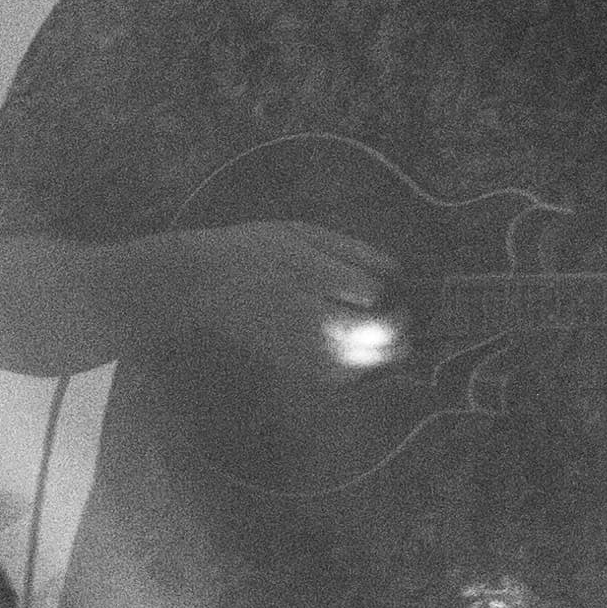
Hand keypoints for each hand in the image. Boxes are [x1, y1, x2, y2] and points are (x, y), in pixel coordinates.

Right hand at [138, 218, 396, 372]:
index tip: (391, 282)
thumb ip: (353, 252)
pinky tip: (357, 344)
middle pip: (384, 334)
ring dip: (388, 345)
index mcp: (314, 279)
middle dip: (401, 321)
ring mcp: (309, 351)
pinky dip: (366, 362)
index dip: (391, 287)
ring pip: (375, 361)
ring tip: (378, 325)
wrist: (205, 285)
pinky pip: (351, 375)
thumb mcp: (304, 232)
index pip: (374, 293)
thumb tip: (399, 272)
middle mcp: (314, 321)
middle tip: (398, 307)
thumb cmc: (257, 250)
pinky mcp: (302, 369)